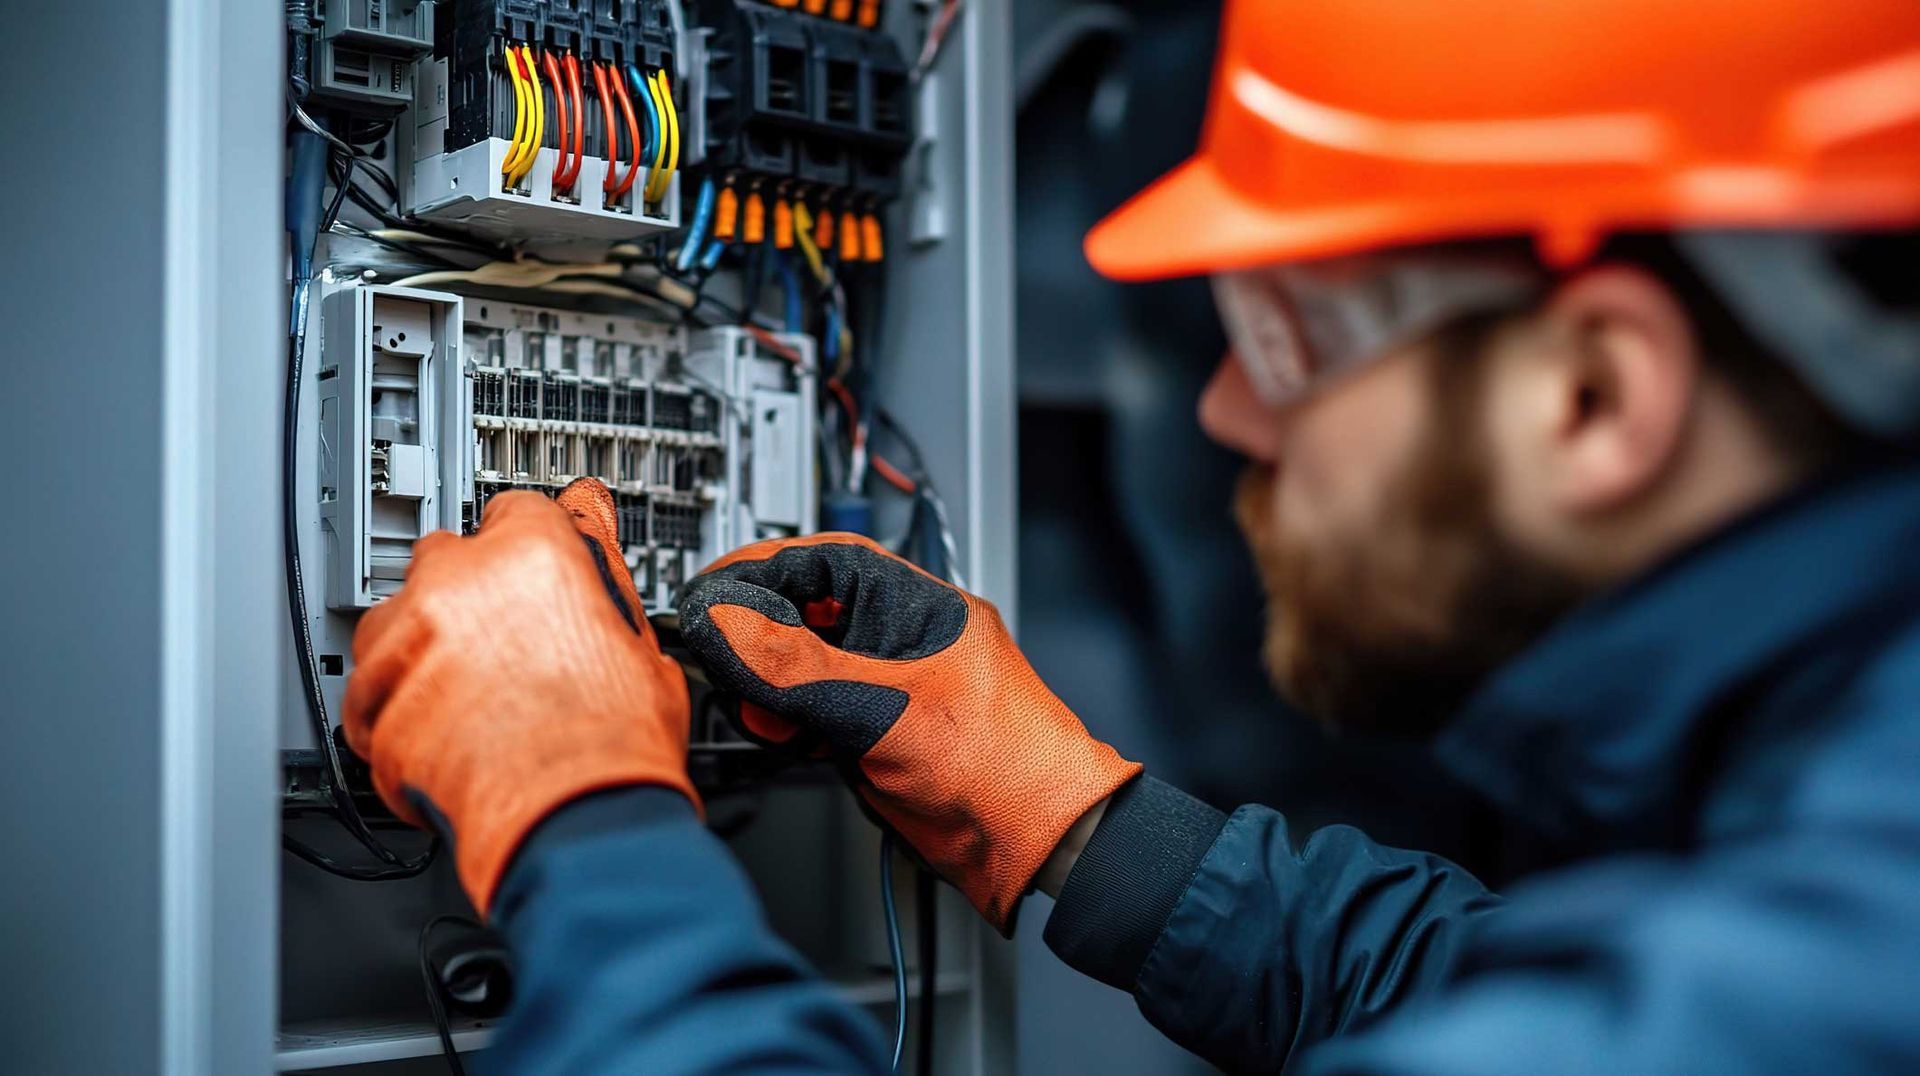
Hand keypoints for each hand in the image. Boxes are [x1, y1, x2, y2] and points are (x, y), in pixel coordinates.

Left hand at [344, 479, 697, 915]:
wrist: (575, 824)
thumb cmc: (614, 744)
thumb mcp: (639, 639)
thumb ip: (603, 568)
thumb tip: (593, 518)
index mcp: (532, 553)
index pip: (516, 512)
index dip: (530, 548)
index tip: (531, 571)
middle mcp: (459, 584)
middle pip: (446, 560)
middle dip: (470, 594)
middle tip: (507, 645)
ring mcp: (407, 644)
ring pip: (393, 621)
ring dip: (420, 647)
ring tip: (467, 696)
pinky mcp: (374, 704)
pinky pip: (369, 692)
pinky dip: (394, 710)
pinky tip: (439, 733)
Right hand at [679, 534, 1139, 929]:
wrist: (1038, 840)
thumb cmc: (1002, 762)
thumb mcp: (881, 705)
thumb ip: (795, 665)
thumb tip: (727, 622)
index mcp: (913, 602)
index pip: (818, 561)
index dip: (756, 572)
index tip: (708, 595)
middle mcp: (899, 637)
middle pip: (804, 612)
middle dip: (757, 635)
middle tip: (724, 658)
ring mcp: (888, 687)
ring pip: (804, 668)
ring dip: (771, 687)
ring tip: (759, 711)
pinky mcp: (878, 734)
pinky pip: (816, 712)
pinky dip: (791, 722)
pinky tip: (784, 736)